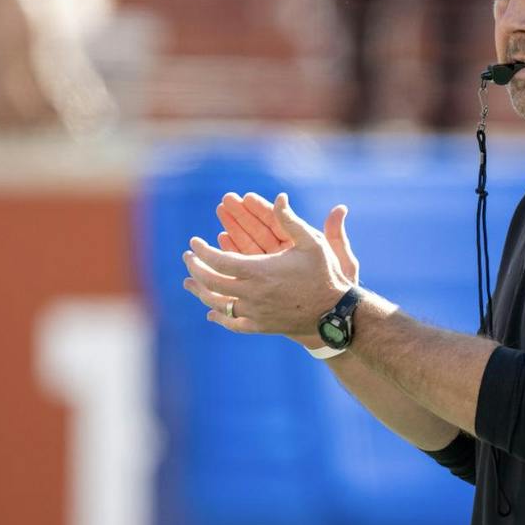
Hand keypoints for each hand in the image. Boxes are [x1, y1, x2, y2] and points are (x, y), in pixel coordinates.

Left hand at [182, 193, 351, 337]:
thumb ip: (291, 220)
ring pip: (217, 303)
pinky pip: (233, 323)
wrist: (335, 312)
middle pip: (211, 281)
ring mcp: (255, 312)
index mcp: (258, 270)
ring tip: (190, 281)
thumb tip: (279, 197)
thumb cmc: (324, 274)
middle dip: (196, 268)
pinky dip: (220, 317)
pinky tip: (211, 313)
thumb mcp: (312, 243)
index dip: (202, 251)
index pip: (218, 260)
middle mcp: (252, 293)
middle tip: (189, 258)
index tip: (193, 242)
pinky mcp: (261, 326)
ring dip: (200, 291)